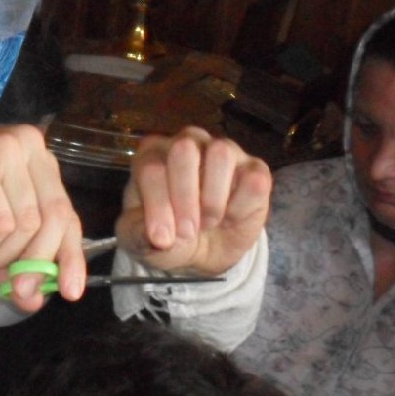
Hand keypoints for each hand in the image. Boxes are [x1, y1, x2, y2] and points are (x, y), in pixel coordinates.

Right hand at [0, 124, 84, 311]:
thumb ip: (13, 257)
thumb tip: (36, 300)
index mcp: (35, 156)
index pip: (66, 211)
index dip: (71, 255)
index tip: (71, 292)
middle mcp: (27, 145)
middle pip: (55, 219)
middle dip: (36, 264)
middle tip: (18, 292)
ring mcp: (5, 150)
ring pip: (26, 226)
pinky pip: (0, 225)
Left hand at [115, 126, 270, 274]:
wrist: (202, 253)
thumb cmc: (167, 235)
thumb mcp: (142, 241)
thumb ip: (139, 234)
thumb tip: (158, 238)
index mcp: (151, 155)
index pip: (152, 168)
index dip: (158, 206)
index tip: (162, 239)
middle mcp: (187, 142)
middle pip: (184, 150)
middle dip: (185, 196)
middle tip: (187, 231)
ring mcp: (223, 150)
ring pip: (221, 154)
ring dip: (213, 199)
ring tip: (208, 222)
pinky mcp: (254, 169)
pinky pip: (253, 179)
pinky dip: (241, 207)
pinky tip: (231, 218)